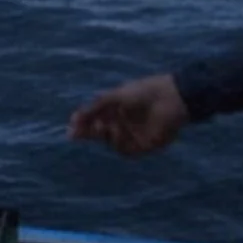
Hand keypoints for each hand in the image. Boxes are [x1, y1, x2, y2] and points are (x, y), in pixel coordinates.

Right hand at [68, 73, 188, 156]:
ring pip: (111, 142)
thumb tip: (74, 118)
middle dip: (89, 132)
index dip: (83, 124)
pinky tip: (119, 132)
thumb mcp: (114, 96)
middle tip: (78, 132)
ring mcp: (133, 135)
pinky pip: (125, 150)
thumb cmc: (143, 92)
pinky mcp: (143, 145)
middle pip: (100, 133)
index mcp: (116, 109)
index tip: (71, 127)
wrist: (170, 99)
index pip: (95, 120)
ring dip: (105, 136)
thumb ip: (95, 108)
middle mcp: (123, 123)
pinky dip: (119, 143)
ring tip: (104, 126)